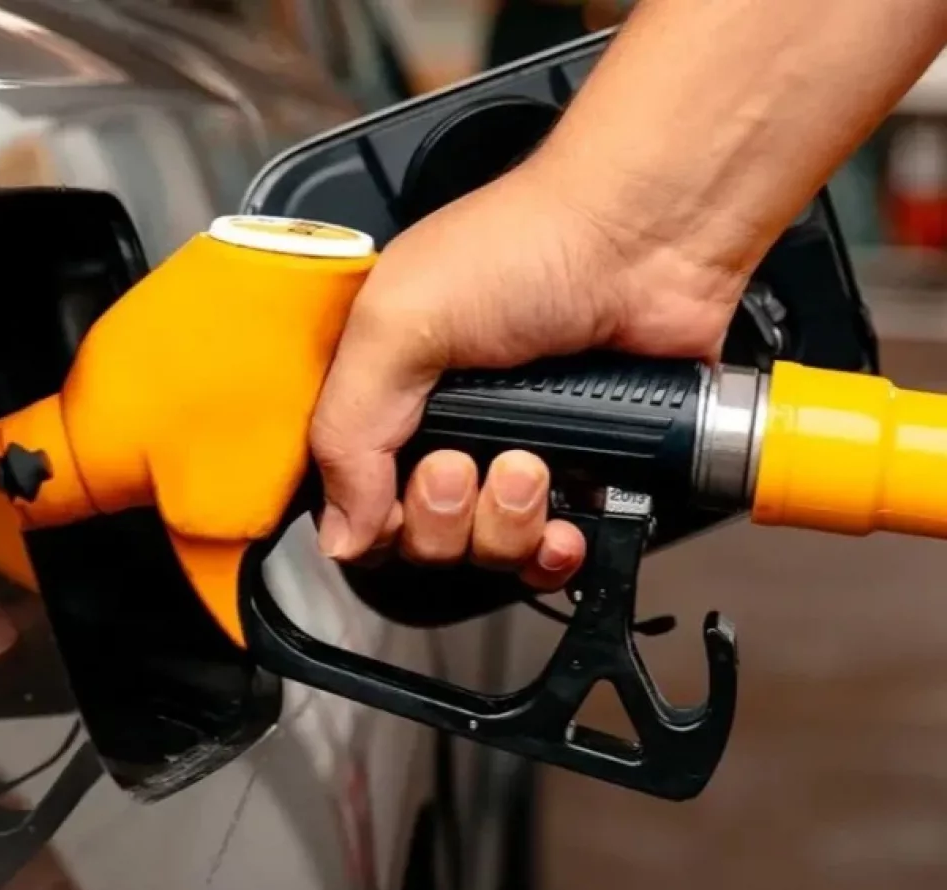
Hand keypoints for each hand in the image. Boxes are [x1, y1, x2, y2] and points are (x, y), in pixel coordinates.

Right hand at [309, 155, 745, 587]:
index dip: (372, 514)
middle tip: (462, 464)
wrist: (646, 238)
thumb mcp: (396, 323)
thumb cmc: (523, 246)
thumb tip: (340, 536)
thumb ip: (346, 429)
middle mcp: (444, 426)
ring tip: (529, 466)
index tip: (397, 488)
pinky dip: (555, 553)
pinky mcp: (584, 471)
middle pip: (416, 537)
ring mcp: (514, 452)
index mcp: (384, 387)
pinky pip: (551, 555)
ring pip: (484, 551)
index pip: (350, 493)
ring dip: (504, 525)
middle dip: (441, 516)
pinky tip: (564, 524)